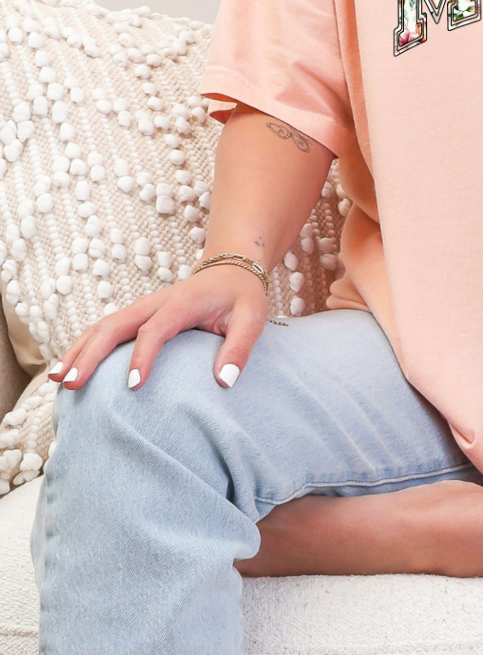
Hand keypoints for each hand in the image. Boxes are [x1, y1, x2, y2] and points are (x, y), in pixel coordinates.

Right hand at [46, 264, 268, 391]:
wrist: (232, 269)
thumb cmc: (242, 296)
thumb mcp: (253, 318)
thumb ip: (240, 347)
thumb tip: (224, 382)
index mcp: (182, 303)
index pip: (155, 330)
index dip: (142, 356)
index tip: (132, 385)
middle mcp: (155, 302)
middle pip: (114, 325)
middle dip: (90, 354)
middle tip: (73, 385)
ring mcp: (143, 307)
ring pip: (102, 326)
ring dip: (78, 350)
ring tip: (57, 380)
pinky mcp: (138, 315)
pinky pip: (105, 329)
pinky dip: (84, 347)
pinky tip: (69, 369)